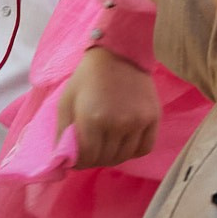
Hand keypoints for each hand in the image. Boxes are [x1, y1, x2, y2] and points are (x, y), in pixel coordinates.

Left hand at [54, 25, 161, 168]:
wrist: (119, 54)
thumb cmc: (87, 78)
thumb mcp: (66, 102)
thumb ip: (63, 133)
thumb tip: (64, 160)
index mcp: (92, 120)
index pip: (86, 158)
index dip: (78, 162)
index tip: (76, 158)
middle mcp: (117, 124)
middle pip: (105, 159)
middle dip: (93, 160)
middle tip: (90, 151)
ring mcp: (138, 122)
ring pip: (124, 156)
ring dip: (112, 157)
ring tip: (106, 147)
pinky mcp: (153, 118)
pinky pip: (144, 148)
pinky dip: (133, 151)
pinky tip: (124, 143)